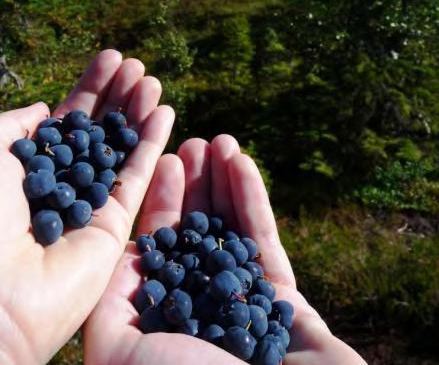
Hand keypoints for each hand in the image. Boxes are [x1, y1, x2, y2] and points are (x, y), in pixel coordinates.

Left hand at [0, 50, 174, 364]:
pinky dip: (153, 145)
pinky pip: (139, 178)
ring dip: (139, 114)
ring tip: (152, 80)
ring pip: (123, 149)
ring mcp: (92, 205)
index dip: (92, 86)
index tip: (111, 57)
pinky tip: (165, 112)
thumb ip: (16, 124)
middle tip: (137, 66)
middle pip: (101, 130)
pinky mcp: (116, 227)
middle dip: (119, 96)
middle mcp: (64, 183)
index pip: (71, 118)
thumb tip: (47, 109)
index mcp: (33, 167)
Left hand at [85, 135, 365, 364]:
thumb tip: (121, 260)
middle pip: (195, 231)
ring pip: (229, 230)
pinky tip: (245, 163)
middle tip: (197, 141)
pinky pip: (264, 242)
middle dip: (195, 184)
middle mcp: (200, 307)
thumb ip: (111, 305)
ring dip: (224, 183)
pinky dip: (254, 201)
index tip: (167, 158)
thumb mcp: (119, 351)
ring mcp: (242, 302)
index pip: (158, 246)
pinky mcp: (281, 299)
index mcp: (162, 319)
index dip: (161, 199)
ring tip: (222, 140)